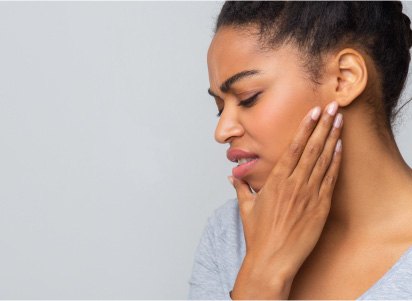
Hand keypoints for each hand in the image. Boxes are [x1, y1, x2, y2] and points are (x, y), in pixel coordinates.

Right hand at [229, 101, 342, 299]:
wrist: (273, 260)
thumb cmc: (259, 235)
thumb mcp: (246, 208)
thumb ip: (240, 188)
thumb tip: (232, 177)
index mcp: (276, 181)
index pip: (293, 148)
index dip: (304, 128)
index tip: (312, 112)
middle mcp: (294, 184)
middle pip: (311, 148)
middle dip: (322, 125)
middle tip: (331, 106)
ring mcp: (309, 195)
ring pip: (323, 160)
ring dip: (332, 138)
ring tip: (339, 120)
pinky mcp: (320, 208)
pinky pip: (330, 179)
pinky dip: (336, 162)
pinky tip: (340, 148)